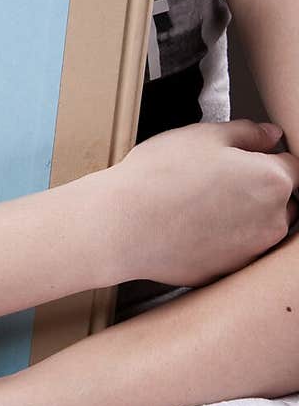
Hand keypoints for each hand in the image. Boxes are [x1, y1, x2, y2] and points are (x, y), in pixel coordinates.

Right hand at [108, 118, 298, 288]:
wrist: (123, 225)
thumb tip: (271, 135)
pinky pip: (235, 251)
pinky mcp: (226, 273)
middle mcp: (272, 222)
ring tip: (206, 204)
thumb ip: (247, 133)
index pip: (294, 167)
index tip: (248, 156)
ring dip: (246, 217)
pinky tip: (194, 226)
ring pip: (262, 230)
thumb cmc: (160, 176)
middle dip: (265, 190)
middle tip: (223, 179)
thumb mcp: (204, 135)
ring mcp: (250, 252)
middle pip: (285, 202)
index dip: (270, 157)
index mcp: (273, 181)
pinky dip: (223, 240)